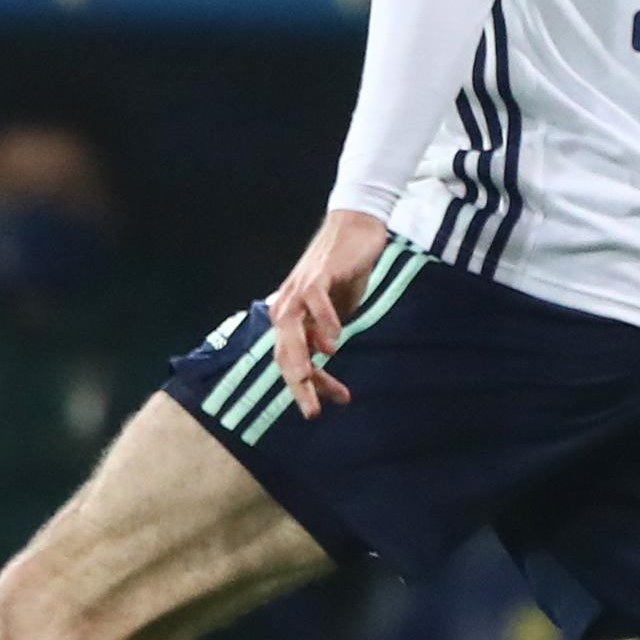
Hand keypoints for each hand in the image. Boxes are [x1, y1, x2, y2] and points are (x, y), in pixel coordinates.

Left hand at [262, 208, 392, 421]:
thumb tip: (324, 357)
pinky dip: (323, 320)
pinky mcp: (317, 275)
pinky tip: (336, 338)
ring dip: (300, 357)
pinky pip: (313, 300)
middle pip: (284, 352)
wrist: (356, 229)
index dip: (307, 387)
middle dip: (296, 384)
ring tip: (311, 379)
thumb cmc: (344, 272)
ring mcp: (299, 290)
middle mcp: (288, 306)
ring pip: (290, 329)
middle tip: (312, 411)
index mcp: (291, 319)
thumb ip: (326, 333)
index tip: (327, 406)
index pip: (291, 361)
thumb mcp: (337, 312)